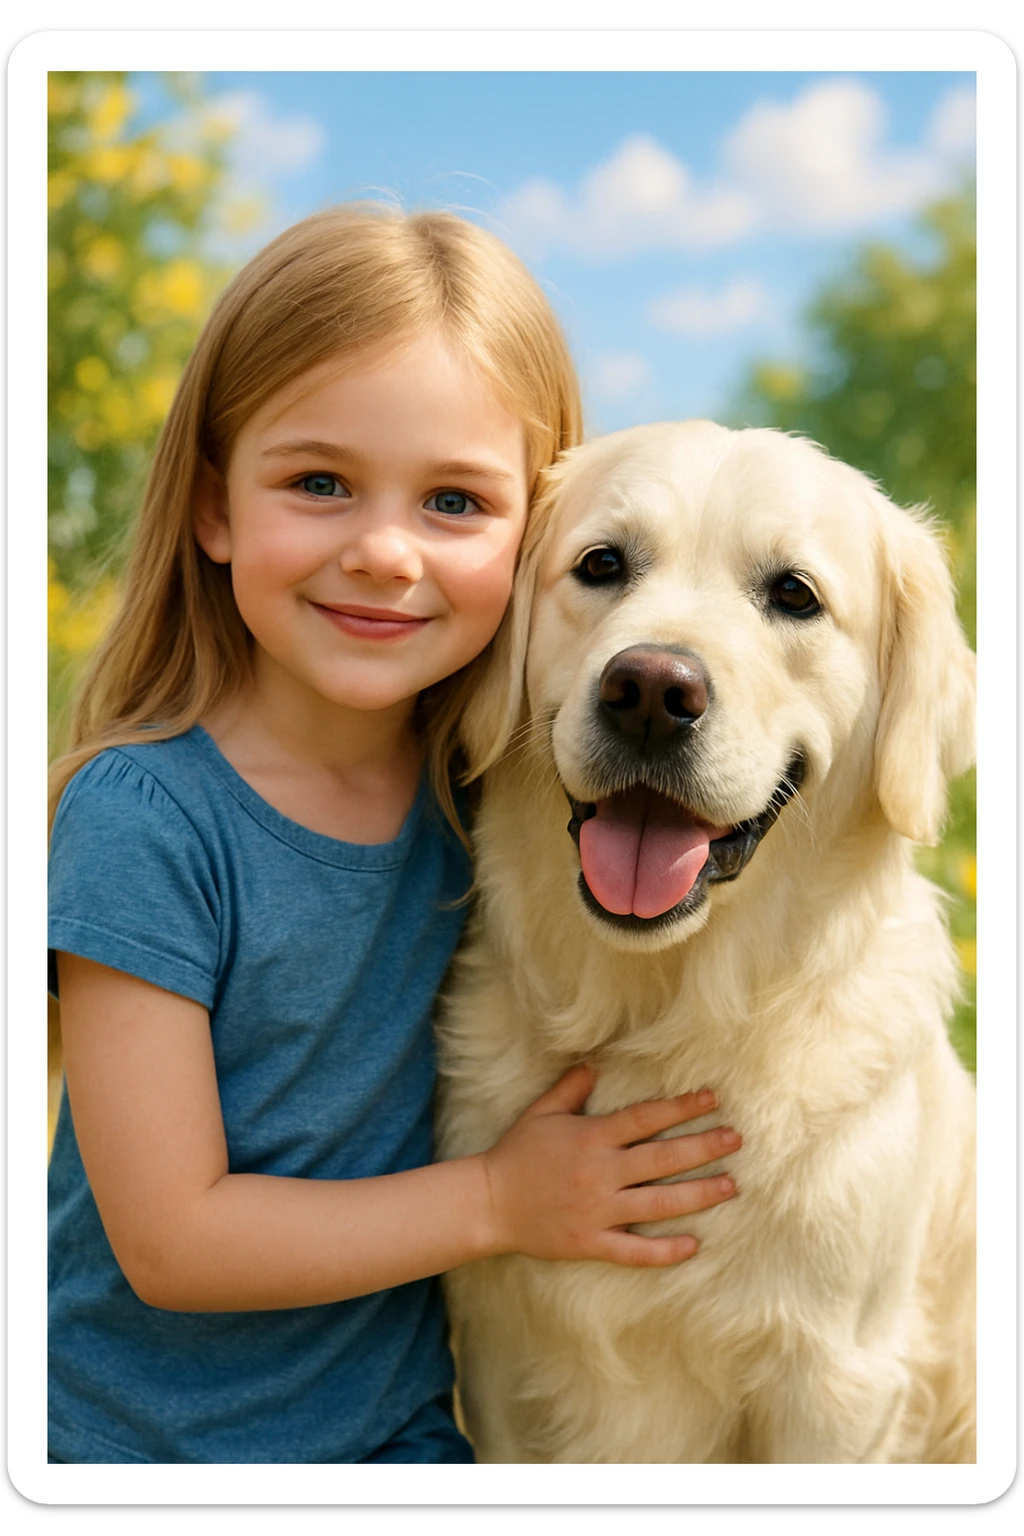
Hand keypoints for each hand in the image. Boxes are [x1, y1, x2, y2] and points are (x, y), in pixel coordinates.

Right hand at [480, 1064, 739, 1266]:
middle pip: (663, 1158)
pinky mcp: (590, 1242)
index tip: (712, 1099)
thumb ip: (571, 1088)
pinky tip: (694, 1245)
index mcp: (591, 1137)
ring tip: (730, 1185)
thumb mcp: (541, 1113)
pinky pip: (635, 1250)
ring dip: (698, 1194)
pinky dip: (665, 1250)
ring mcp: (597, 1210)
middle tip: (736, 1139)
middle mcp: (600, 1173)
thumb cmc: (516, 1154)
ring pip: (659, 1203)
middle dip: (704, 1147)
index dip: (681, 1107)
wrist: (488, 1203)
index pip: (646, 1118)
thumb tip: (595, 1064)